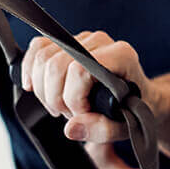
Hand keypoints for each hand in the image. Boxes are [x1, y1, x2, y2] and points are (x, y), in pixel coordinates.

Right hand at [23, 30, 151, 143]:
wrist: (138, 97)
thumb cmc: (133, 110)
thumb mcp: (125, 127)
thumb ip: (102, 129)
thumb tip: (71, 128)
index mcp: (121, 56)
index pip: (79, 70)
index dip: (73, 98)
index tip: (82, 115)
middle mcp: (102, 41)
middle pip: (56, 64)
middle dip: (55, 98)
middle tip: (69, 115)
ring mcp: (83, 39)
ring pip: (43, 57)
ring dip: (43, 90)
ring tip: (61, 106)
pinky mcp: (68, 41)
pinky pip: (38, 48)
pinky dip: (30, 70)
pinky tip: (36, 88)